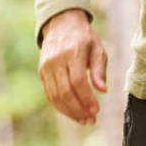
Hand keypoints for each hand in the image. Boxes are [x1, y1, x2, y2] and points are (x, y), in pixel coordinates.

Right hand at [38, 8, 107, 125]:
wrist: (61, 24)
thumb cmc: (84, 38)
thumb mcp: (98, 49)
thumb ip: (99, 70)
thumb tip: (103, 90)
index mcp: (72, 52)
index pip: (77, 81)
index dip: (86, 98)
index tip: (96, 110)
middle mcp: (56, 60)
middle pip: (65, 91)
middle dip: (78, 109)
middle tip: (91, 120)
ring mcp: (46, 67)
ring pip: (55, 96)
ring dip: (69, 112)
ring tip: (83, 120)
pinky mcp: (41, 73)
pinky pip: (49, 94)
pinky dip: (60, 106)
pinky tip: (72, 113)